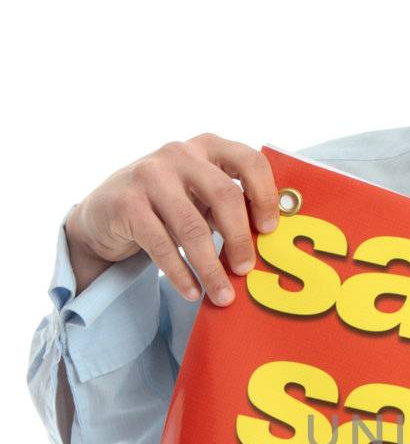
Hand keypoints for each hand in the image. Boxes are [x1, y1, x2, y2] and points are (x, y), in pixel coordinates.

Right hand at [63, 134, 278, 305]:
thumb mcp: (202, 196)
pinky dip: (180, 273)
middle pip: (224, 195)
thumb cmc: (170, 205)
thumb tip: (270, 243)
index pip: (249, 161)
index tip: (270, 230)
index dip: (265, 196)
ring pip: (192, 227)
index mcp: (208, 147)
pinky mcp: (127, 203)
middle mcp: (180, 154)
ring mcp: (150, 175)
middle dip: (240, 239)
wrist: (106, 210)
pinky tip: (192, 292)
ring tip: (222, 295)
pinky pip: (161, 245)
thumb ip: (233, 207)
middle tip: (246, 271)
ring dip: (211, 268)